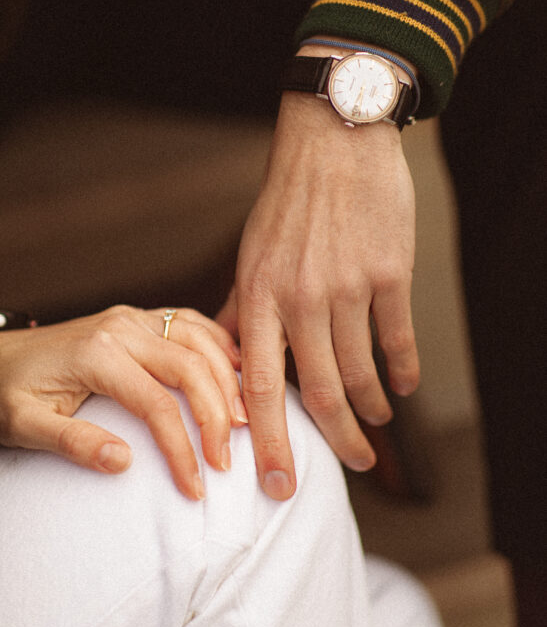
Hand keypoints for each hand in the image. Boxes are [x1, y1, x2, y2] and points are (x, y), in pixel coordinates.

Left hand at [0, 306, 245, 500]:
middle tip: (227, 460)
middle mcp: (121, 327)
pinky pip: (190, 323)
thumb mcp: (21, 426)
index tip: (195, 487)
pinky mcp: (136, 318)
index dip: (183, 448)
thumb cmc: (5, 394)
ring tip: (243, 422)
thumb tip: (123, 462)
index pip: (157, 404)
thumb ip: (71, 442)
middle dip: (217, 415)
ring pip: (198, 340)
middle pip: (190, 367)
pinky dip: (219, 345)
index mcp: (96, 355)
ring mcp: (131, 317)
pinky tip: (237, 371)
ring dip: (227, 379)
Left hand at [218, 91, 419, 498]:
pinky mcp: (390, 272)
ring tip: (377, 422)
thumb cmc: (287, 202)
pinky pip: (398, 339)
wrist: (335, 141)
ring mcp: (348, 286)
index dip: (268, 441)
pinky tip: (404, 386)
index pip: (258, 385)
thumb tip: (221, 358)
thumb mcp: (250, 253)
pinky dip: (404, 371)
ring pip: (362, 372)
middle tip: (352, 464)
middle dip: (337, 440)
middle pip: (319, 392)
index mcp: (259, 295)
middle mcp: (301, 297)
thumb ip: (238, 310)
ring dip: (372, 408)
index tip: (277, 484)